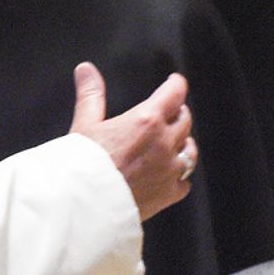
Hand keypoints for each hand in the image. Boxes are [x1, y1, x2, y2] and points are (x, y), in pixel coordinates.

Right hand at [68, 62, 195, 221]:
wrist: (85, 205)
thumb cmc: (83, 164)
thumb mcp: (84, 124)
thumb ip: (90, 95)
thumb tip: (86, 69)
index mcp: (147, 120)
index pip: (174, 93)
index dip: (175, 85)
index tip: (174, 83)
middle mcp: (165, 143)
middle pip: (185, 120)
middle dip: (177, 113)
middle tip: (168, 113)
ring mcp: (170, 170)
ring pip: (190, 151)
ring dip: (183, 143)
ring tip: (173, 143)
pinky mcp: (169, 194)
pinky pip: (185, 181)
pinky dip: (179, 176)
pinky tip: (169, 176)